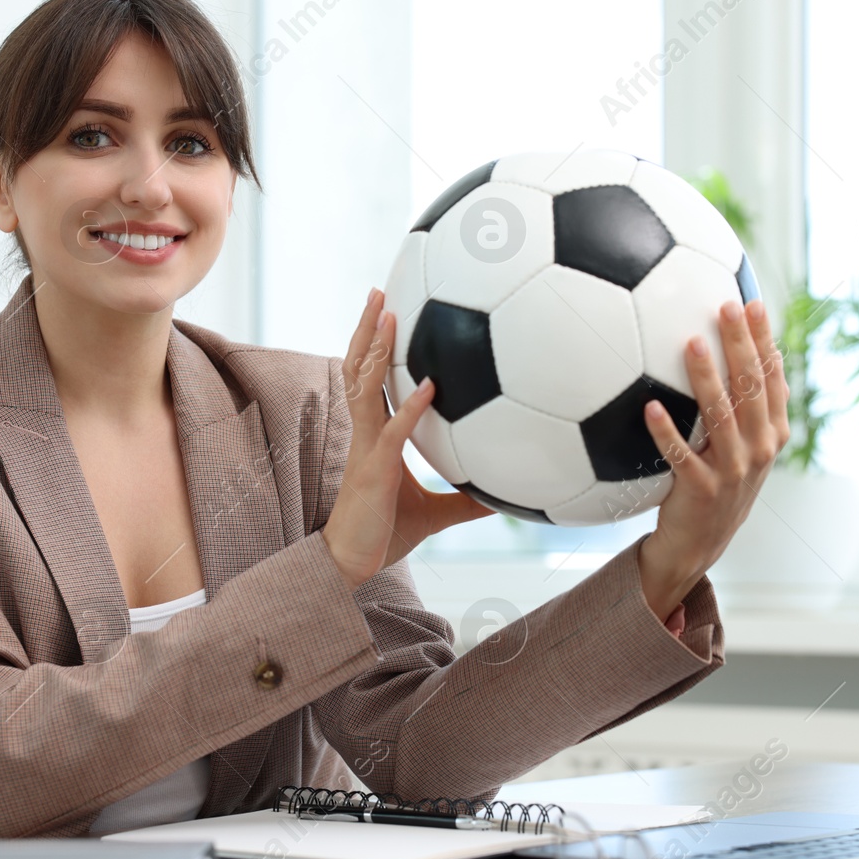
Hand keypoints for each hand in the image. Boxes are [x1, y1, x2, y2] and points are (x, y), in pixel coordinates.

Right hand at [321, 288, 494, 588]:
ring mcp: (366, 449)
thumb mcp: (438, 515)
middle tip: (378, 292)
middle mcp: (366, 434)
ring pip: (365, 388)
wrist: (352, 566)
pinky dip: (412, 408)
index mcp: (375, 436)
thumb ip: (469, 500)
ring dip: (377, 349)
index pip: (370, 381)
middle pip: (358, 369)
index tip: (383, 313)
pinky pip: (393, 432)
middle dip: (366, 329)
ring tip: (387, 313)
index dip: (373, 347)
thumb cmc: (385, 536)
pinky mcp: (375, 471)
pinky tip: (433, 385)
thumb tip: (506, 495)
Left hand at [638, 298, 790, 618]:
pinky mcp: (702, 490)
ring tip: (691, 344)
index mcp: (772, 433)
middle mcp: (760, 449)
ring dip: (706, 378)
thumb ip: (745, 407)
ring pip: (722, 416)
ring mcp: (734, 471)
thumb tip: (743, 352)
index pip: (773, 377)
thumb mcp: (742, 447)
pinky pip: (681, 456)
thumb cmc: (716, 484)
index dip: (764, 340)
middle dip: (742, 345)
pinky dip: (666, 432)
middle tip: (725, 306)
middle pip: (753, 388)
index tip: (752, 302)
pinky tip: (649, 408)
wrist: (700, 544)